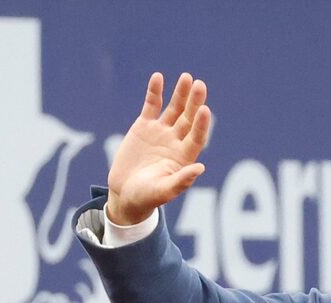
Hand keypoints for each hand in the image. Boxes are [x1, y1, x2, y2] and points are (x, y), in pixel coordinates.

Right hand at [107, 72, 211, 225]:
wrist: (125, 193)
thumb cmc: (146, 197)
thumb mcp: (162, 191)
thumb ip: (181, 181)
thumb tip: (200, 168)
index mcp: (183, 157)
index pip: (196, 137)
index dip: (201, 124)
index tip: (205, 110)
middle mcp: (175, 141)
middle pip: (188, 118)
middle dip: (194, 102)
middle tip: (200, 85)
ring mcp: (161, 131)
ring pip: (174, 108)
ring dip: (180, 93)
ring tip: (186, 77)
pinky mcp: (144, 126)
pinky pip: (152, 105)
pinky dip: (155, 92)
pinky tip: (158, 77)